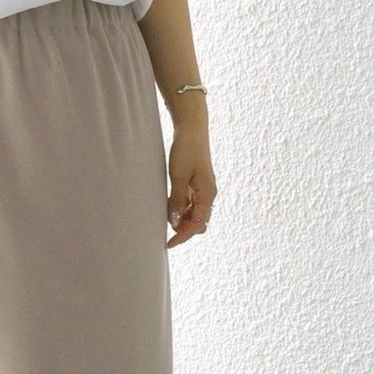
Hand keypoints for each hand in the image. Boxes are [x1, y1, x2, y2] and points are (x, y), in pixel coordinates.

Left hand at [166, 124, 216, 248]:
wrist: (191, 130)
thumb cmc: (187, 150)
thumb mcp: (178, 176)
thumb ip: (177, 200)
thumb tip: (174, 221)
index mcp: (208, 194)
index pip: (197, 224)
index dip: (183, 235)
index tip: (169, 243)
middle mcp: (208, 194)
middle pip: (198, 222)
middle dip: (184, 230)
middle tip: (165, 233)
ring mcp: (203, 190)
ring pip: (194, 214)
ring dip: (182, 220)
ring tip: (165, 219)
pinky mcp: (197, 184)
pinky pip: (191, 204)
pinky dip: (181, 209)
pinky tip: (170, 207)